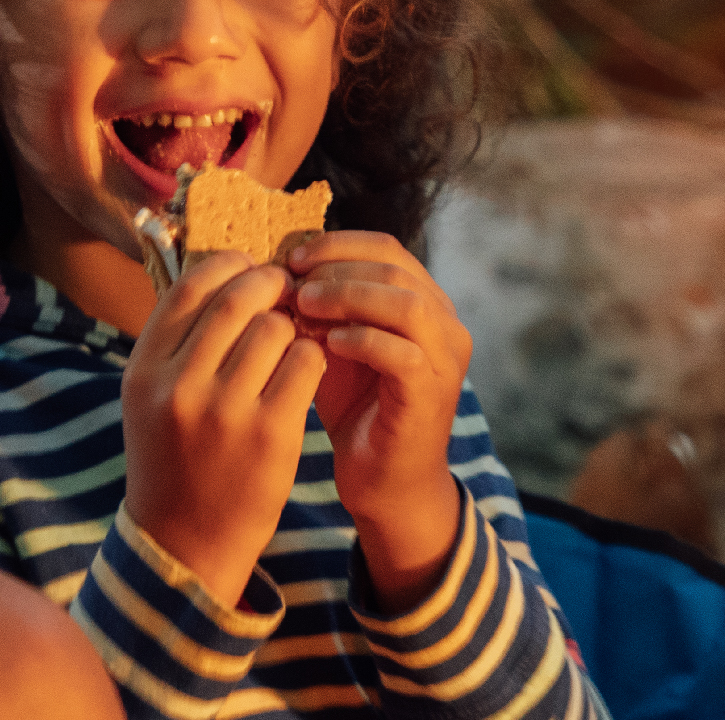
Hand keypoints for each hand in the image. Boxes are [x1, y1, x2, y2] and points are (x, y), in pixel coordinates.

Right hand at [120, 249, 328, 606]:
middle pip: (236, 300)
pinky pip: (305, 364)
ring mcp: (226, 411)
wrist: (184, 541)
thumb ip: (174, 342)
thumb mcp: (151, 398)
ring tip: (292, 338)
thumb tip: (221, 274)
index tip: (247, 267)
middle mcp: (180, 386)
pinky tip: (306, 367)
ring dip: (291, 324)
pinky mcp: (271, 434)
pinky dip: (312, 356)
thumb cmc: (172, 458)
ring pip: (276, 328)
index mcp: (144, 370)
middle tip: (283, 289)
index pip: (189, 289)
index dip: (226, 266)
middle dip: (267, 284)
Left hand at [288, 231, 471, 609]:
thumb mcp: (334, 344)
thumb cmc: (355, 409)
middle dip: (336, 266)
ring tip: (304, 305)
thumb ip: (320, 307)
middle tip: (291, 279)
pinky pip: (401, 352)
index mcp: (424, 302)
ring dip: (348, 297)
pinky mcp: (432, 393)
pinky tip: (325, 345)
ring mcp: (444, 359)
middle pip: (395, 267)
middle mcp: (445, 324)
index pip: (386, 248)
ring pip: (405, 303)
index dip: (336, 245)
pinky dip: (360, 340)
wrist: (382, 480)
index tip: (290, 257)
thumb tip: (279, 266)